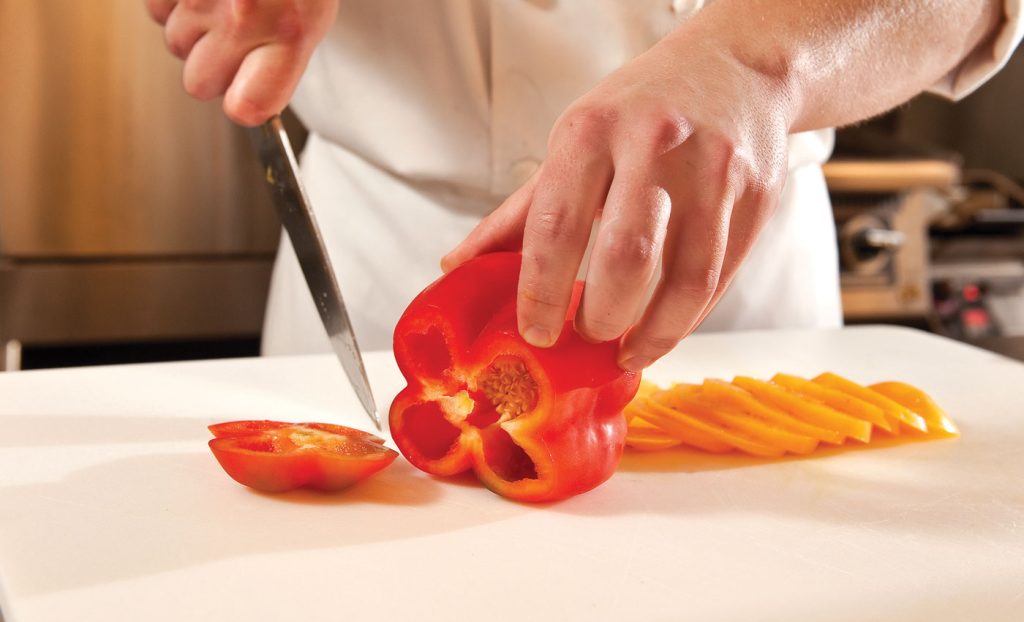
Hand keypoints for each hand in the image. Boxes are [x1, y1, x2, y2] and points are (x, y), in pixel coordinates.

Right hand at [145, 0, 337, 124]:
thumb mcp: (314, 12)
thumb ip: (284, 56)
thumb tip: (251, 97)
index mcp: (290, 30)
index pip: (248, 106)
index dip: (245, 102)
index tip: (248, 95)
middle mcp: (243, 14)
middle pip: (200, 83)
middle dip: (213, 67)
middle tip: (235, 39)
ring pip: (176, 43)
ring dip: (194, 29)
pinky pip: (157, 9)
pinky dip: (175, 0)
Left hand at [443, 26, 796, 371]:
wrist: (737, 67)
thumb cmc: (642, 109)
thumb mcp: (574, 141)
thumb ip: (520, 211)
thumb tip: (458, 267)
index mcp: (592, 130)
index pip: (557, 224)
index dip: (542, 290)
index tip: (536, 331)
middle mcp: (656, 145)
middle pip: (627, 256)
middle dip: (601, 317)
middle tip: (585, 337)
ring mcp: (715, 171)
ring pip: (686, 278)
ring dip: (653, 334)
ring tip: (626, 350)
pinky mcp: (757, 197)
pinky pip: (720, 279)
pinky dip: (688, 318)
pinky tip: (663, 329)